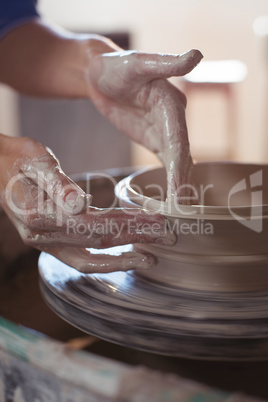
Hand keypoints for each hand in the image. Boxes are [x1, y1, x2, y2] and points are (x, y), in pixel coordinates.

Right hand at [0, 135, 174, 272]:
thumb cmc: (16, 160)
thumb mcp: (34, 161)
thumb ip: (57, 184)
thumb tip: (79, 205)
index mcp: (37, 216)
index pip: (93, 225)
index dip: (128, 226)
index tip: (157, 224)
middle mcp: (41, 237)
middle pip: (97, 243)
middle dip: (135, 241)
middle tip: (168, 238)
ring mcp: (46, 242)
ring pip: (91, 256)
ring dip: (124, 255)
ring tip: (153, 254)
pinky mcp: (52, 241)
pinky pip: (82, 256)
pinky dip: (107, 256)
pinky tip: (126, 252)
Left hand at [86, 41, 202, 199]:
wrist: (99, 75)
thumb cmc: (116, 66)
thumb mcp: (138, 63)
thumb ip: (166, 64)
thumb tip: (197, 55)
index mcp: (171, 104)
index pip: (179, 138)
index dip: (180, 163)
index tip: (179, 186)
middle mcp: (172, 119)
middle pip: (180, 153)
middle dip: (182, 179)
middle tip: (181, 204)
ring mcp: (163, 130)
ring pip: (175, 159)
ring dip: (179, 181)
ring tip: (180, 205)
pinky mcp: (152, 137)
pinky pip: (165, 158)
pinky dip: (170, 176)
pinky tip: (175, 191)